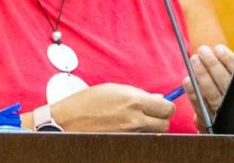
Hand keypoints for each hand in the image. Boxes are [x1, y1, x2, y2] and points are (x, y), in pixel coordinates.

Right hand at [51, 83, 175, 132]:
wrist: (65, 122)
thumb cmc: (86, 103)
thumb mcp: (112, 90)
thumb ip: (137, 94)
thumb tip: (156, 98)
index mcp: (134, 101)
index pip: (167, 108)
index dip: (165, 106)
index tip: (160, 105)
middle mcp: (134, 120)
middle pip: (165, 124)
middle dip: (160, 119)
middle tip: (150, 115)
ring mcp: (129, 135)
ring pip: (153, 134)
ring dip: (149, 128)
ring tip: (133, 121)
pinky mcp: (124, 144)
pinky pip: (140, 140)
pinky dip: (138, 136)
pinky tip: (125, 129)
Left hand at [183, 44, 233, 130]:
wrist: (224, 127)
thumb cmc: (229, 96)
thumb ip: (233, 69)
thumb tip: (219, 51)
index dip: (229, 60)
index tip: (218, 49)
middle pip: (226, 83)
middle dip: (213, 65)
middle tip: (203, 51)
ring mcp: (222, 113)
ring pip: (212, 94)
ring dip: (202, 75)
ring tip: (195, 60)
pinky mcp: (208, 121)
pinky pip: (200, 106)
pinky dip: (193, 93)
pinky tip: (187, 81)